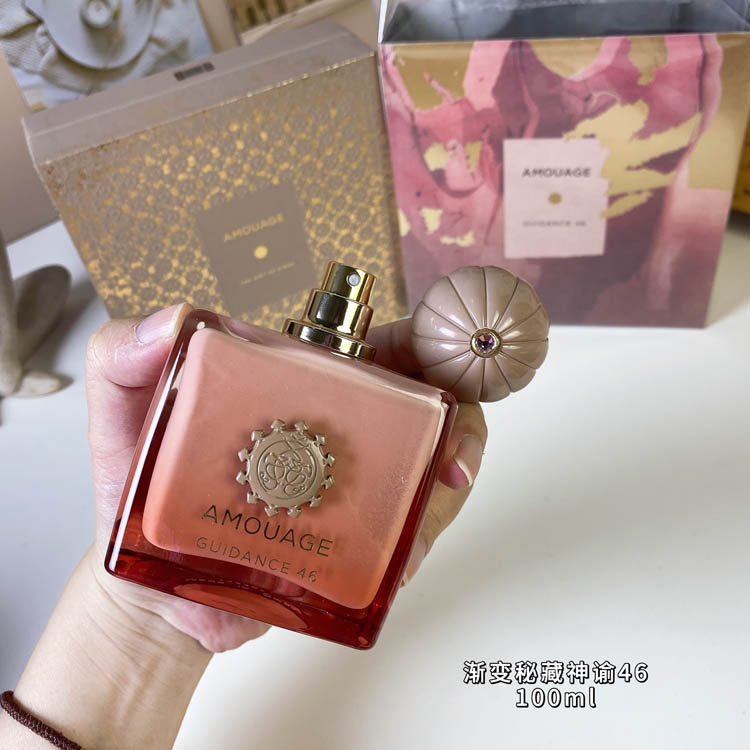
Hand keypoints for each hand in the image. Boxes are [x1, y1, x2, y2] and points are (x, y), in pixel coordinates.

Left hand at [86, 304, 486, 651]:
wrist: (148, 588)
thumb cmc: (138, 488)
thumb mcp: (120, 413)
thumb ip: (122, 355)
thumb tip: (176, 320)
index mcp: (304, 383)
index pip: (385, 350)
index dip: (434, 350)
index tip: (444, 382)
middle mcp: (342, 428)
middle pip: (431, 412)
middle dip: (462, 433)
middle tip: (450, 471)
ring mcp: (355, 487)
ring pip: (431, 477)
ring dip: (440, 501)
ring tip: (410, 538)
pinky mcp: (356, 544)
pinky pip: (407, 538)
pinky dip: (415, 548)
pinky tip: (396, 565)